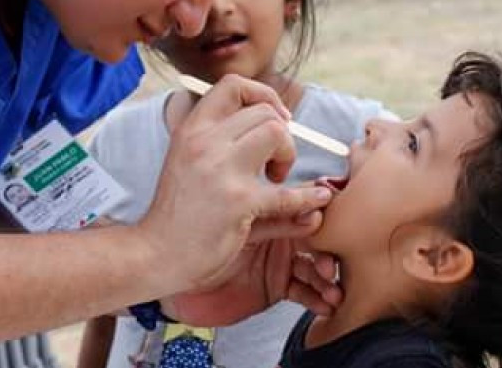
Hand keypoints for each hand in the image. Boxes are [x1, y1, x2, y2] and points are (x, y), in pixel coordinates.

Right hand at [135, 74, 334, 293]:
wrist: (156, 253)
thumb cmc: (176, 211)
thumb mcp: (187, 161)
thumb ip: (219, 139)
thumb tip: (270, 120)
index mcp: (191, 129)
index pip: (233, 85)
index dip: (263, 95)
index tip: (274, 119)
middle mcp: (204, 142)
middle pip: (264, 112)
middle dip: (281, 135)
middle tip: (274, 164)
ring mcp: (221, 170)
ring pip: (277, 133)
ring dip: (288, 155)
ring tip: (276, 179)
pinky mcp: (238, 202)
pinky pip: (288, 192)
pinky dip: (308, 197)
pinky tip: (317, 200)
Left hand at [161, 219, 344, 326]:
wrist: (170, 266)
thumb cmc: (190, 233)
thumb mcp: (233, 217)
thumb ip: (267, 211)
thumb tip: (300, 198)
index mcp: (267, 207)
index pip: (302, 205)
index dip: (317, 212)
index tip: (329, 217)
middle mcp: (277, 232)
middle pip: (315, 237)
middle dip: (325, 249)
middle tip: (328, 259)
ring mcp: (279, 258)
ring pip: (313, 265)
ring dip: (325, 277)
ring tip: (331, 287)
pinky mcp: (276, 284)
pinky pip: (302, 290)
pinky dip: (315, 297)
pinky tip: (325, 303)